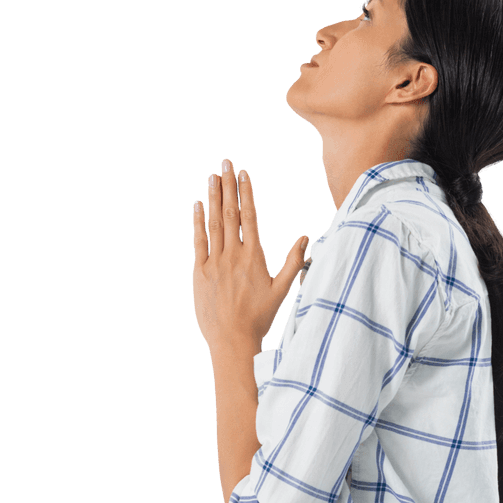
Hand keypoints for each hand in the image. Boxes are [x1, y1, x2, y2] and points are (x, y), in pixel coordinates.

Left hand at [192, 157, 308, 351]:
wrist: (232, 339)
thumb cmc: (260, 317)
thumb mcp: (283, 290)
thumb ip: (294, 262)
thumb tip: (304, 238)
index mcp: (254, 256)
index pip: (249, 216)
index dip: (246, 192)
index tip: (244, 173)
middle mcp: (233, 255)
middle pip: (229, 212)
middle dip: (228, 185)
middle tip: (226, 162)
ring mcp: (214, 263)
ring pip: (213, 223)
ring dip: (212, 197)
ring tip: (213, 176)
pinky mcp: (200, 273)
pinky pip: (198, 242)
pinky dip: (197, 222)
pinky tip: (197, 206)